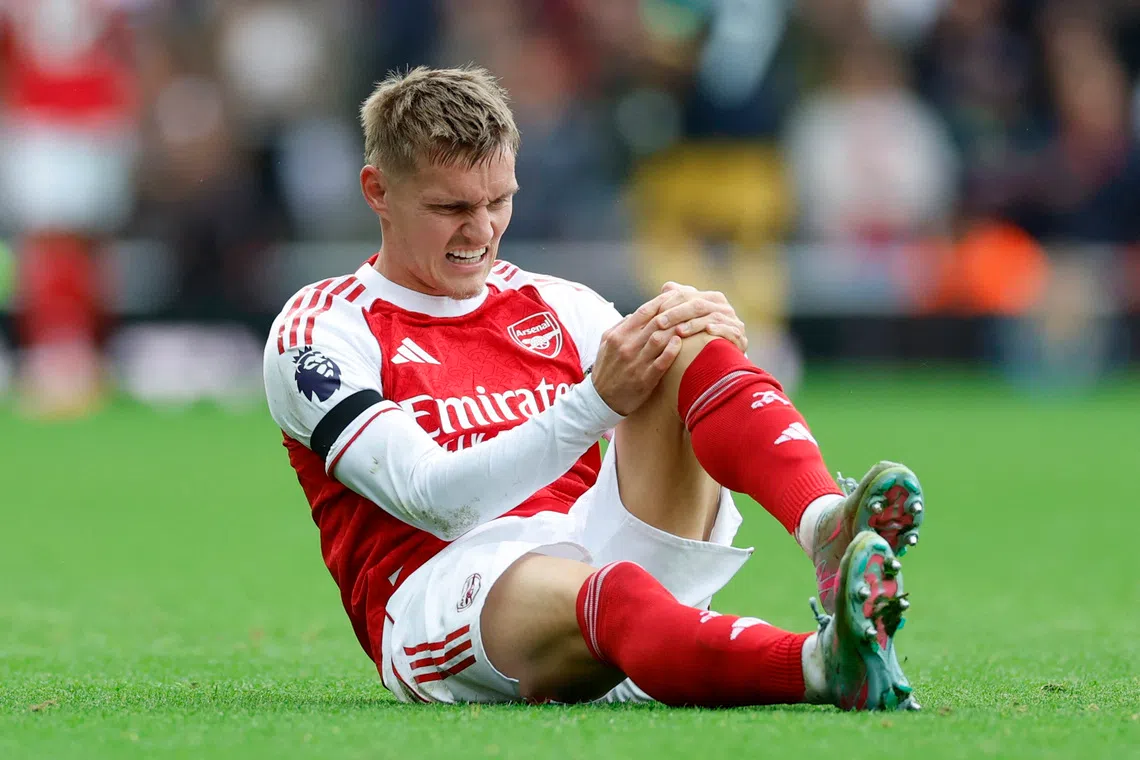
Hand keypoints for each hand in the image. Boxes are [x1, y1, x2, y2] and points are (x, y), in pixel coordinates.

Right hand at [590, 291, 684, 414]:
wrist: (601, 399)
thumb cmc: (607, 368)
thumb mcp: (606, 343)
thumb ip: (621, 326)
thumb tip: (639, 313)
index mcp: (618, 335)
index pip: (643, 312)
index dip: (661, 302)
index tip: (675, 297)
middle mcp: (626, 346)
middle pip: (655, 323)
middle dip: (674, 313)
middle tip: (689, 307)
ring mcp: (636, 363)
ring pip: (659, 339)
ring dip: (676, 329)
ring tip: (689, 323)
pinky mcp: (644, 379)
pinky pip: (661, 362)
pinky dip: (671, 351)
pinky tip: (680, 343)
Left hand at [653, 282, 747, 353]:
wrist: (722, 359)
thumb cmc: (698, 336)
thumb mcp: (687, 318)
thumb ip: (677, 301)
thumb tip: (667, 287)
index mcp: (711, 298)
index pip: (687, 295)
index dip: (669, 303)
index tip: (653, 315)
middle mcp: (724, 307)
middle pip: (698, 305)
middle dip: (677, 313)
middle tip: (660, 323)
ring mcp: (734, 322)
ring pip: (713, 317)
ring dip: (695, 323)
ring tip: (679, 331)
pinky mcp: (741, 337)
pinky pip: (730, 330)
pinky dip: (719, 329)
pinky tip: (708, 331)